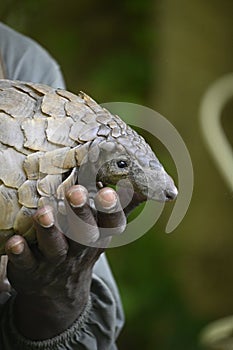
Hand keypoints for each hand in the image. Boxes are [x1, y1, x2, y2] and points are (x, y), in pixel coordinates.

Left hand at [5, 185, 125, 339]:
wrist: (59, 290)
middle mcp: (81, 249)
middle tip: (74, 192)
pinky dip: (20, 253)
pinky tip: (14, 242)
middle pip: (84, 233)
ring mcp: (56, 262)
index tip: (108, 191)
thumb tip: (146, 184)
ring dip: (49, 230)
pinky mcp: (31, 270)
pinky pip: (26, 263)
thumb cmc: (84, 246)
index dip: (111, 209)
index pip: (112, 223)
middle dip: (81, 213)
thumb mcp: (106, 229)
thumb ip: (123, 206)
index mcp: (101, 236)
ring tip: (43, 213)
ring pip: (55, 247)